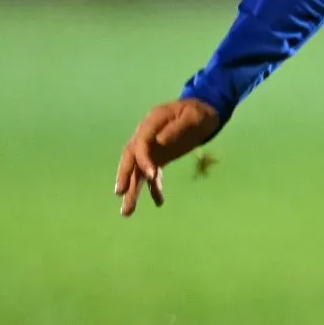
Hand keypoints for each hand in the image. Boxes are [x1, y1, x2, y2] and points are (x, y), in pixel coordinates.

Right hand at [114, 99, 222, 216]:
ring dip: (133, 189)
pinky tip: (159, 202)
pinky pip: (150, 174)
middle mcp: (146, 135)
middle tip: (121, 193)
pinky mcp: (157, 157)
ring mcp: (150, 147)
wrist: (203, 112)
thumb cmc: (199, 113)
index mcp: (152, 122)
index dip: (143, 159)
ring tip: (127, 212)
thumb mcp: (193, 117)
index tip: (150, 176)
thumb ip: (178, 128)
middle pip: (130, 157)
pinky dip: (153, 188)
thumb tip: (160, 141)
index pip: (141, 143)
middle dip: (125, 176)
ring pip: (137, 169)